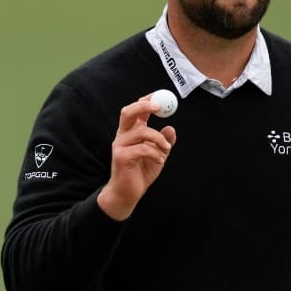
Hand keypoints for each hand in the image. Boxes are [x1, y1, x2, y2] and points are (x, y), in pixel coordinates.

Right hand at [97, 94, 176, 220]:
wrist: (128, 194)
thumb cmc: (140, 173)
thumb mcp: (157, 155)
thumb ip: (164, 142)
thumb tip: (171, 128)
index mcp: (130, 132)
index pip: (135, 110)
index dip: (146, 101)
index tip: (160, 96)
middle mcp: (123, 136)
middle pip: (127, 112)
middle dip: (143, 106)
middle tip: (159, 107)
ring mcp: (120, 146)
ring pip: (140, 131)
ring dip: (158, 139)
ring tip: (166, 150)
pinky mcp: (121, 158)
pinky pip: (142, 149)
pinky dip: (155, 153)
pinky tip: (159, 160)